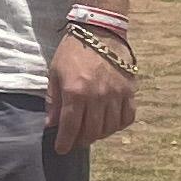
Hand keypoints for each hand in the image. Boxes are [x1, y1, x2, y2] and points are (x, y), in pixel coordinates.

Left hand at [45, 29, 136, 151]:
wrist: (100, 31)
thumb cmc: (73, 51)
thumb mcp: (55, 73)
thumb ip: (54, 100)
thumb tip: (51, 125)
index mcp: (75, 92)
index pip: (70, 127)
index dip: (64, 142)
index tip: (61, 150)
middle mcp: (97, 97)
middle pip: (91, 132)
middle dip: (81, 140)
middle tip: (75, 140)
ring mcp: (116, 95)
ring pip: (109, 128)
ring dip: (99, 135)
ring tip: (91, 132)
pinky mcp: (129, 91)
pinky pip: (127, 117)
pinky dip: (118, 125)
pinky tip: (109, 123)